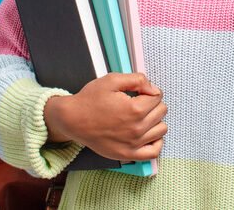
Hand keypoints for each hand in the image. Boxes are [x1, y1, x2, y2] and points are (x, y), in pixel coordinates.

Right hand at [44, 72, 167, 161]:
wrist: (72, 120)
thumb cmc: (90, 100)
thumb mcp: (112, 80)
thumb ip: (137, 80)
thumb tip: (153, 88)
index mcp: (134, 109)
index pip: (157, 97)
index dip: (149, 91)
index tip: (139, 92)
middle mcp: (136, 129)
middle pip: (161, 111)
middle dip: (152, 103)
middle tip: (139, 102)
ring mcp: (133, 144)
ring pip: (161, 129)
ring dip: (155, 120)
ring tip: (142, 116)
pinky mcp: (128, 154)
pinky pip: (154, 151)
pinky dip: (156, 141)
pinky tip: (149, 133)